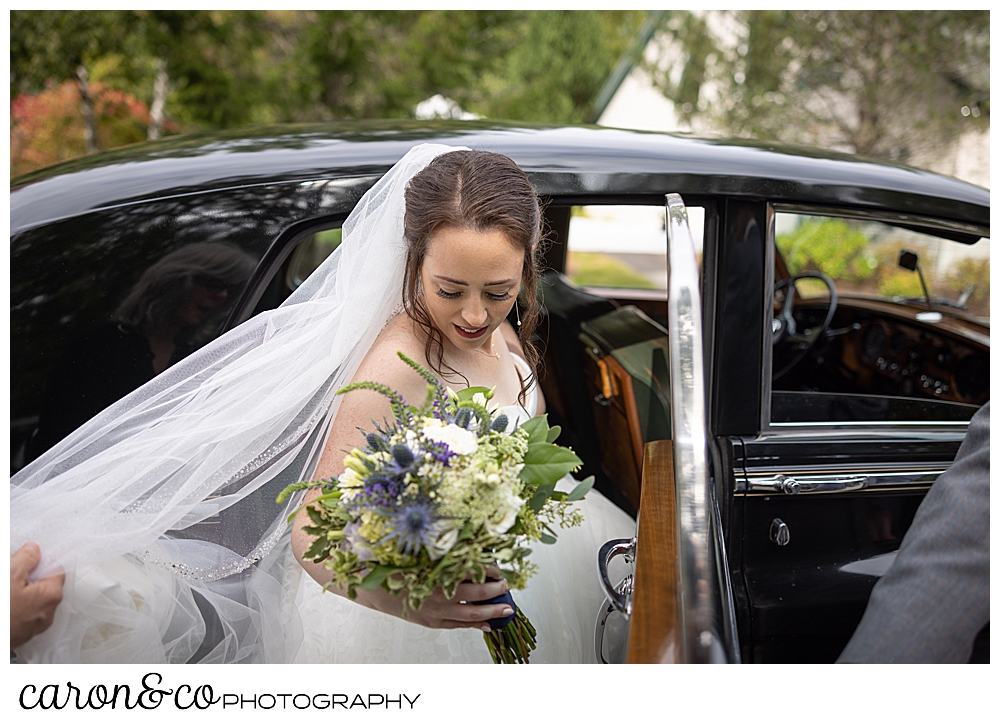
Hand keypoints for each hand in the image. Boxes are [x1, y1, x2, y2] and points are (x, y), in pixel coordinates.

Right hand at [10, 543, 64, 648]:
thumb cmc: (1, 612)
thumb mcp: (10, 576)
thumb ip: (26, 559)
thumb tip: (34, 550)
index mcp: (51, 595)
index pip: (57, 570)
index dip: (42, 562)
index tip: (29, 560)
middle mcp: (48, 612)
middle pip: (45, 586)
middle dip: (31, 579)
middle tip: (13, 576)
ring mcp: (35, 626)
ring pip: (34, 601)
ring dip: (23, 594)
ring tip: (8, 591)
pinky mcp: (23, 634)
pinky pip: (25, 614)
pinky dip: (17, 607)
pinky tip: (8, 603)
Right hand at [357, 566, 512, 630]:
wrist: (377, 588)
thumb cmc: (398, 568)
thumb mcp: (422, 556)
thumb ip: (445, 555)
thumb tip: (469, 552)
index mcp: (438, 572)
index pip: (471, 571)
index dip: (488, 570)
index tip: (498, 567)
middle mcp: (439, 592)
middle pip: (476, 593)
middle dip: (495, 590)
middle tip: (507, 585)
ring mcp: (437, 610)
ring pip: (471, 612)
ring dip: (491, 611)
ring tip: (506, 609)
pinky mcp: (433, 621)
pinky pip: (458, 625)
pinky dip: (474, 624)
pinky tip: (486, 624)